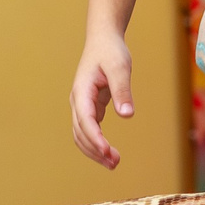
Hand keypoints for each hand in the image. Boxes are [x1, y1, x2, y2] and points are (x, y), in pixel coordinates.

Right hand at [69, 28, 134, 170]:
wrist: (103, 40)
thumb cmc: (111, 51)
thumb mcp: (120, 67)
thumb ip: (122, 91)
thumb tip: (127, 116)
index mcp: (82, 92)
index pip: (85, 120)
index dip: (95, 138)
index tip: (107, 151)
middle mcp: (77, 102)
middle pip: (80, 133)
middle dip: (95, 150)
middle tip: (115, 163)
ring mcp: (81, 106)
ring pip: (82, 135)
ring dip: (95, 150)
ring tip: (113, 163)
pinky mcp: (90, 107)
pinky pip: (89, 130)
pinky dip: (97, 143)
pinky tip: (109, 152)